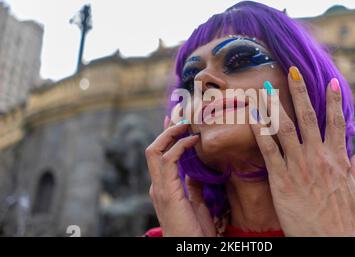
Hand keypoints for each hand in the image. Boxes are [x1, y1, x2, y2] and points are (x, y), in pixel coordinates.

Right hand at [145, 122, 215, 236]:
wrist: (188, 247)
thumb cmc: (194, 231)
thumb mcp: (196, 204)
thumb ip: (192, 187)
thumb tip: (193, 172)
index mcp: (164, 187)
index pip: (161, 155)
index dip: (168, 137)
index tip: (180, 122)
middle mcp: (157, 185)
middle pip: (154, 149)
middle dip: (166, 130)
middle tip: (181, 115)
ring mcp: (159, 188)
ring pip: (155, 150)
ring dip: (170, 133)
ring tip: (186, 123)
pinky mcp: (166, 191)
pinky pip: (168, 160)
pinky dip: (179, 146)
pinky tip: (192, 140)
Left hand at [250, 66, 354, 235]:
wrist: (328, 241)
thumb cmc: (343, 220)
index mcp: (337, 159)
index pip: (336, 122)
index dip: (334, 101)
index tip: (331, 82)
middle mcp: (318, 156)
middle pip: (308, 117)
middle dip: (300, 92)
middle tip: (293, 71)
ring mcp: (298, 166)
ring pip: (285, 128)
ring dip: (274, 106)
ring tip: (265, 88)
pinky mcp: (281, 178)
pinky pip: (269, 150)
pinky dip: (260, 132)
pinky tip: (253, 117)